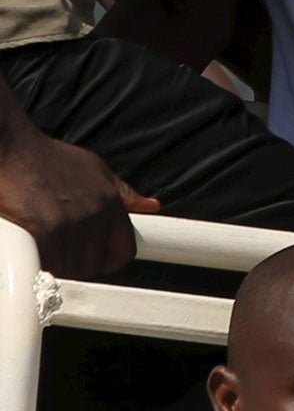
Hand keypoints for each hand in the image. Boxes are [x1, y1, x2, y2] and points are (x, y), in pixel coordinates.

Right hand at [0, 125, 159, 276]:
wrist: (14, 151)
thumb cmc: (48, 160)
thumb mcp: (94, 169)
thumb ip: (122, 192)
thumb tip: (151, 206)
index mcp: (111, 201)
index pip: (125, 249)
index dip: (110, 260)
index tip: (98, 261)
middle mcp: (95, 214)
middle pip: (93, 265)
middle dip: (78, 265)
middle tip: (62, 252)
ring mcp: (70, 225)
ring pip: (69, 270)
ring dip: (57, 266)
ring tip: (46, 247)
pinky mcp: (43, 232)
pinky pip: (47, 267)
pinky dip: (40, 265)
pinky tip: (35, 250)